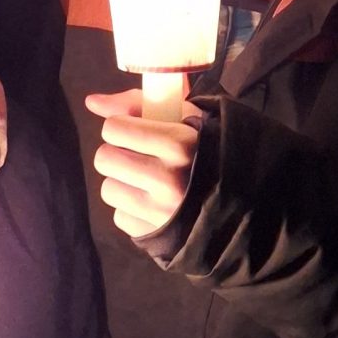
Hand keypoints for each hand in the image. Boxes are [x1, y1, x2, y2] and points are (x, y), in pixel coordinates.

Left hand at [82, 89, 199, 241]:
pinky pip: (120, 216)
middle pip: (105, 158)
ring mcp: (160, 212)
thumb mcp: (186, 116)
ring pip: (108, 188)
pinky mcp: (155, 235)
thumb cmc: (209, 148)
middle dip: (118, 154)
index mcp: (179, 144)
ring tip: (148, 180)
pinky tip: (153, 202)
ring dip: (123, 182)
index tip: (138, 131)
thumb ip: (138, 103)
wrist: (245, 200)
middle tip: (139, 155)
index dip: (123, 126)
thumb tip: (92, 102)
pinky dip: (131, 209)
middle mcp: (168, 179)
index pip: (114, 127)